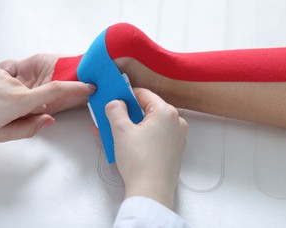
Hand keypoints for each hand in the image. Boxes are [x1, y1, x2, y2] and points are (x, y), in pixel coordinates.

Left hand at [0, 64, 94, 142]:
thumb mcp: (0, 136)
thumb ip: (29, 128)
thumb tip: (48, 119)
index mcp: (17, 102)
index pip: (55, 91)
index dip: (75, 88)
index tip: (89, 85)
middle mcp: (12, 84)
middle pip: (35, 93)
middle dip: (28, 105)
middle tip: (6, 116)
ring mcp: (1, 73)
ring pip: (20, 86)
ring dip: (13, 96)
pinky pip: (9, 75)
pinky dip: (5, 85)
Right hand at [104, 88, 186, 208]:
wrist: (151, 192)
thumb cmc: (139, 160)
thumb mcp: (121, 130)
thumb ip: (115, 110)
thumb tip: (116, 102)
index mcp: (166, 112)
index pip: (142, 94)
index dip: (125, 95)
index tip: (112, 99)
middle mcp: (176, 122)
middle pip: (146, 110)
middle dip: (125, 114)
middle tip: (109, 118)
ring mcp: (176, 137)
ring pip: (148, 125)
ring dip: (129, 127)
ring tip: (109, 132)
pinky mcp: (173, 151)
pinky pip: (154, 137)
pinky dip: (139, 137)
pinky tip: (122, 143)